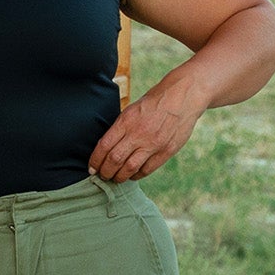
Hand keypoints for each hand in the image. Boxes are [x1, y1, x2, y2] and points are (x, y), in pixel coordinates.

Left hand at [88, 75, 204, 181]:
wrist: (182, 97)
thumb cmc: (154, 102)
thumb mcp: (132, 109)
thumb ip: (121, 127)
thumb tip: (107, 146)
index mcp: (126, 121)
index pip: (104, 146)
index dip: (95, 160)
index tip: (91, 168)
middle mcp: (138, 134)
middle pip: (115, 160)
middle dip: (105, 172)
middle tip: (102, 175)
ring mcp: (153, 144)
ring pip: (130, 168)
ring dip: (119, 177)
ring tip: (116, 178)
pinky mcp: (166, 151)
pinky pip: (147, 169)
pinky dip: (137, 175)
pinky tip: (132, 175)